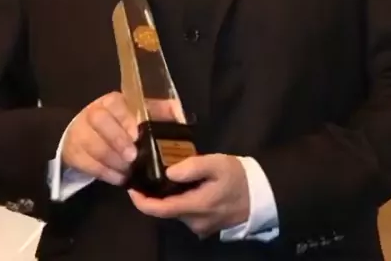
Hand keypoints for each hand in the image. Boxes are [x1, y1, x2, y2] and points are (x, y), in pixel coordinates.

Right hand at [62, 92, 180, 185]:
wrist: (89, 137)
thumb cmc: (122, 126)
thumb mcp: (140, 116)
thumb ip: (158, 112)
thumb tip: (176, 109)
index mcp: (112, 101)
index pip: (115, 104)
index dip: (125, 119)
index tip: (136, 136)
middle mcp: (93, 112)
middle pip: (99, 121)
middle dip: (117, 140)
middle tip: (132, 158)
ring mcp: (80, 131)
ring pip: (91, 143)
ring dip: (112, 161)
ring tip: (128, 172)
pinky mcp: (73, 152)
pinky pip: (85, 162)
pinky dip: (104, 173)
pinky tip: (118, 178)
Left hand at [128, 154, 249, 237]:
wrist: (261, 195)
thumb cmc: (237, 177)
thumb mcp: (216, 164)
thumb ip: (192, 167)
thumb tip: (168, 173)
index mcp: (196, 206)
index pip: (160, 210)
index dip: (141, 202)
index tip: (130, 188)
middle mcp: (194, 222)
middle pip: (165, 210)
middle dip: (154, 195)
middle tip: (147, 173)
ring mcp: (200, 227)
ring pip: (175, 211)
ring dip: (167, 197)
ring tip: (164, 175)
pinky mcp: (205, 226)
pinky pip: (185, 213)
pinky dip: (178, 200)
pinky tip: (181, 185)